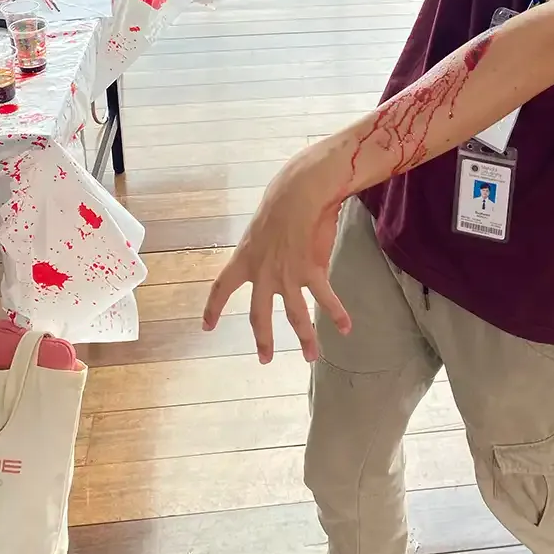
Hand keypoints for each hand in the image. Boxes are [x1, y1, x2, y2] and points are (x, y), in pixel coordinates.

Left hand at [203, 148, 351, 362]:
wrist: (300, 193)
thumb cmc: (282, 200)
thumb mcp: (262, 227)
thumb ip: (266, 247)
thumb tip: (279, 255)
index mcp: (244, 259)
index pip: (221, 287)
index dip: (213, 308)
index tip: (207, 326)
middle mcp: (263, 273)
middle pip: (258, 315)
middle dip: (262, 339)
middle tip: (264, 359)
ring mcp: (287, 276)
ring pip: (295, 315)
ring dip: (305, 337)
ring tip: (311, 356)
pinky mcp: (311, 271)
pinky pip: (325, 298)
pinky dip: (337, 312)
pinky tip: (346, 327)